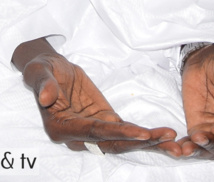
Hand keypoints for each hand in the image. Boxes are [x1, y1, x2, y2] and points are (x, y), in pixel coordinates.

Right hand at [14, 39, 179, 155]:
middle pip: (113, 143)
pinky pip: (128, 132)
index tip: (142, 133)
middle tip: (167, 139)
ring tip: (175, 142)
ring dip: (150, 143)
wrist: (50, 70)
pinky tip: (167, 137)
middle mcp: (78, 137)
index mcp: (60, 128)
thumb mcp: (38, 71)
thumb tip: (45, 97)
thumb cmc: (41, 69)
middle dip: (141, 143)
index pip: (93, 133)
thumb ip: (43, 84)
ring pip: (124, 142)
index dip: (118, 133)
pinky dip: (147, 137)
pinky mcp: (106, 124)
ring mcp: (94, 132)